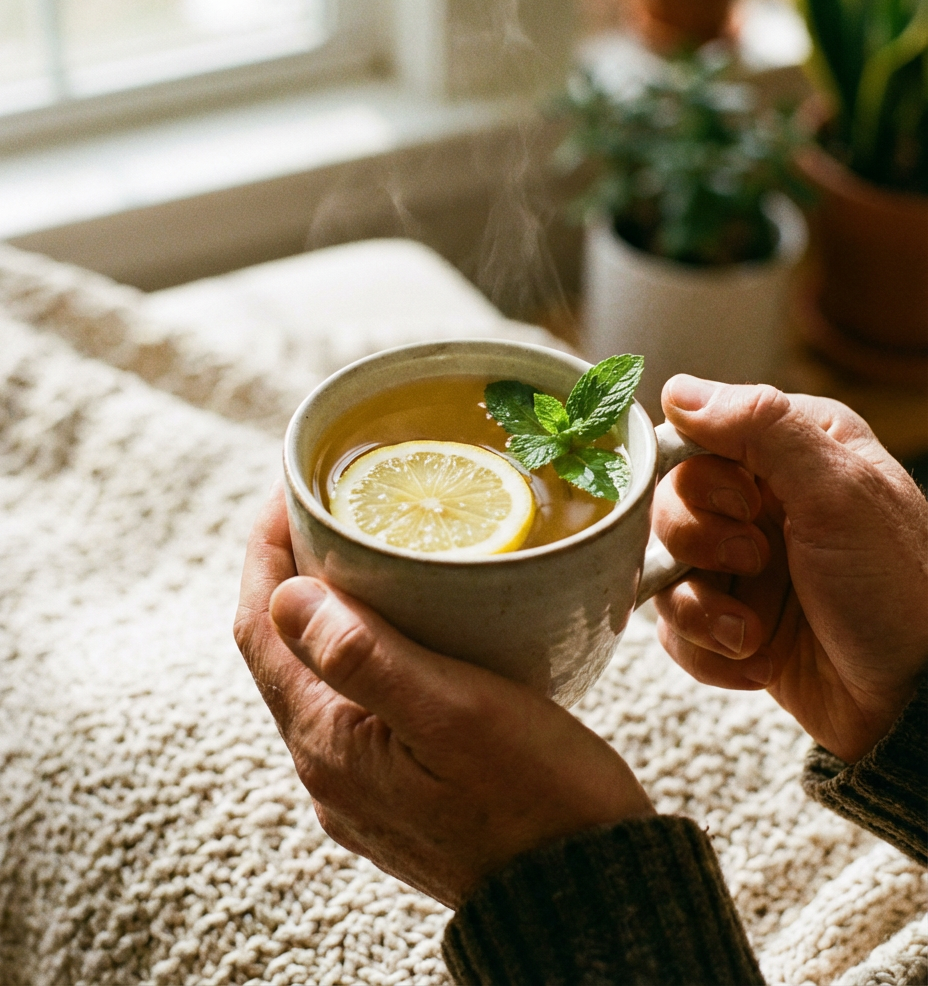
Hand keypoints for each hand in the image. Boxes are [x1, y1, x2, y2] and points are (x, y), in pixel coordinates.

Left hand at [235, 485, 653, 907]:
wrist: (585, 893)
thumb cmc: (536, 800)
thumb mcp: (454, 714)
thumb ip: (364, 657)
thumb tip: (287, 595)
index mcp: (327, 742)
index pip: (260, 624)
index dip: (265, 548)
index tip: (292, 485)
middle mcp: (328, 765)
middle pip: (280, 645)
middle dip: (291, 566)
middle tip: (331, 503)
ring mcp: (361, 780)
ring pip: (319, 670)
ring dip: (327, 604)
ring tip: (366, 546)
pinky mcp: (398, 785)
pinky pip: (357, 697)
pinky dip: (362, 644)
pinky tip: (406, 622)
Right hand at [652, 376, 927, 763]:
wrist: (914, 702)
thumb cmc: (897, 587)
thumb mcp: (839, 490)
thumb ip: (760, 425)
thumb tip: (677, 390)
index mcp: (792, 451)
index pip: (696, 434)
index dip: (699, 473)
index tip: (743, 503)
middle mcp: (762, 503)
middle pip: (667, 501)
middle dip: (697, 541)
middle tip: (754, 562)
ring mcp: (742, 566)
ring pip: (661, 566)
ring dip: (697, 605)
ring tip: (751, 632)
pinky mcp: (730, 622)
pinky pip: (673, 627)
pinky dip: (705, 648)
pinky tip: (754, 659)